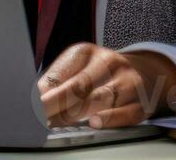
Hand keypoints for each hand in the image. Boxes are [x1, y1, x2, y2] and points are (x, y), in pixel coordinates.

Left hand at [36, 43, 175, 127]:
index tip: (31, 105)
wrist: (144, 72)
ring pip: (100, 99)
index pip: (61, 73)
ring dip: (76, 114)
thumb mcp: (78, 66)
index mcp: (85, 52)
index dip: (44, 93)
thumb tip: (36, 96)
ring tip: (57, 122)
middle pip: (78, 86)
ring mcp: (127, 82)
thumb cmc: (100, 73)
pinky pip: (125, 113)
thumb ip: (58, 80)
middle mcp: (108, 62)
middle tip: (39, 117)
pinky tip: (94, 123)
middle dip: (55, 104)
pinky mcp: (141, 103)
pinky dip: (108, 118)